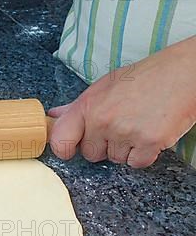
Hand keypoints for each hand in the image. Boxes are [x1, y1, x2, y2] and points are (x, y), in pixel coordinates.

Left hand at [49, 36, 195, 167]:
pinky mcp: (149, 142)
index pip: (60, 140)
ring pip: (114, 159)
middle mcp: (103, 121)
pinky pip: (136, 163)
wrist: (184, 72)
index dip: (64, 148)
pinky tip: (149, 133)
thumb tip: (54, 117)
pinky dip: (144, 154)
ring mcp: (126, 133)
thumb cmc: (144, 78)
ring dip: (125, 148)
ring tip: (138, 124)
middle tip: (120, 125)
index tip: (70, 148)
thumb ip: (77, 107)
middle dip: (102, 145)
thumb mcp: (104, 86)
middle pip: (90, 154)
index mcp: (88, 106)